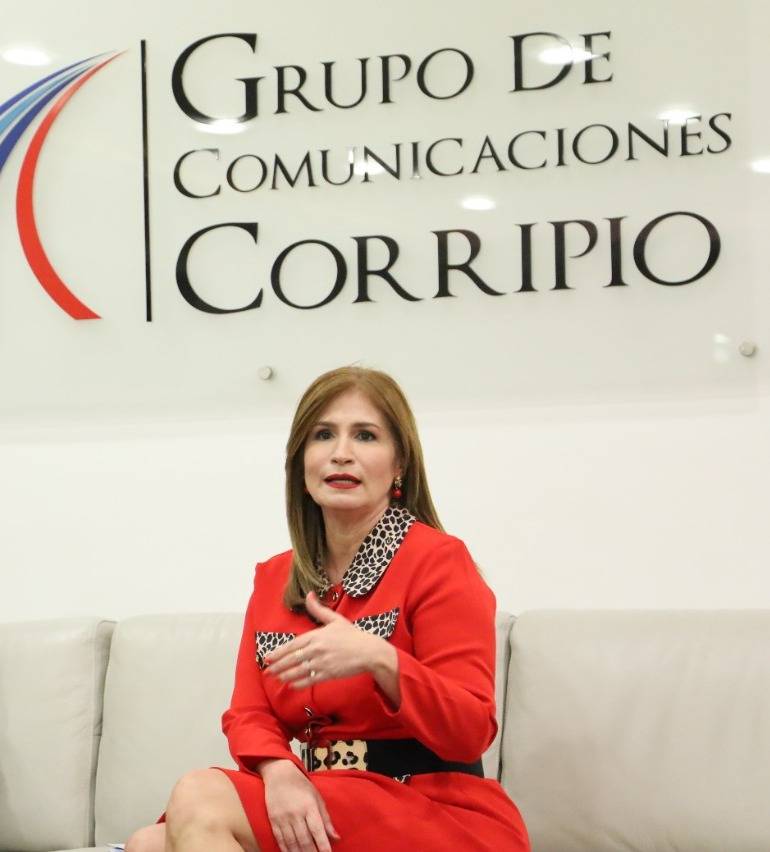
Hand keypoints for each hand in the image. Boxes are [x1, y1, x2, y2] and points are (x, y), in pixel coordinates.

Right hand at [261, 759, 340, 851]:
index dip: (323, 844)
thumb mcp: (317, 797)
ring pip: (292, 842)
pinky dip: (286, 850)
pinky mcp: (273, 820)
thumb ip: (326, 819)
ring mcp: (283, 817)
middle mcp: (296, 813)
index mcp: (309, 805)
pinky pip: (280, 840)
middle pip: (304, 839)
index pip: (317, 829)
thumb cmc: (301, 786)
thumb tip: (336, 837)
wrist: (279, 775)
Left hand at [265, 592, 384, 687]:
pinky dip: (300, 683)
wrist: (368, 651)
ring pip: (299, 670)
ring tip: (276, 678)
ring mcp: (323, 662)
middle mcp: (317, 649)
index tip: (268, 657)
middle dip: (278, 666)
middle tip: (267, 671)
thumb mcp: (335, 619)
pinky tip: (292, 685)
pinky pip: (310, 680)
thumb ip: (318, 609)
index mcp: (317, 636)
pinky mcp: (329, 674)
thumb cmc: (352, 635)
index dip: (279, 652)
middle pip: (293, 659)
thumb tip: (309, 594)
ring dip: (286, 675)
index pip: (293, 645)